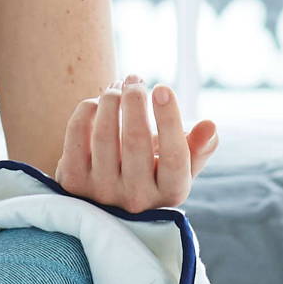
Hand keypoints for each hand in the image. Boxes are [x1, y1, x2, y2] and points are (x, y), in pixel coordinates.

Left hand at [54, 76, 218, 213]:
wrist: (106, 204)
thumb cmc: (152, 175)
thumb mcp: (180, 168)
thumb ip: (198, 148)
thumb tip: (210, 125)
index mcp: (170, 193)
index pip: (175, 156)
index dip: (169, 119)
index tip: (163, 88)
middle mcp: (136, 199)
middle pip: (135, 139)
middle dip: (134, 99)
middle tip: (135, 79)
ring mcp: (101, 193)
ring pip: (104, 135)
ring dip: (110, 99)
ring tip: (118, 84)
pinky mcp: (72, 183)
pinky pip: (76, 136)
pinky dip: (87, 111)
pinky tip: (97, 102)